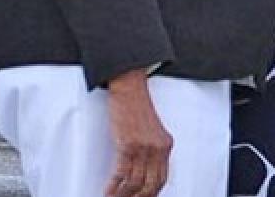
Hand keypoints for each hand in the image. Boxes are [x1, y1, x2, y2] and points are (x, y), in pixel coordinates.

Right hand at [105, 69, 171, 196]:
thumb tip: (144, 170)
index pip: (162, 178)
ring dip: (123, 195)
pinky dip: (113, 187)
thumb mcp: (152, 131)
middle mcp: (158, 148)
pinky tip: (108, 192)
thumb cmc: (137, 107)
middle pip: (151, 184)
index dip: (153, 193)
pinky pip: (121, 173)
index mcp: (166, 145)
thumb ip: (153, 149)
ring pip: (135, 183)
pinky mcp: (128, 145)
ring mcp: (143, 147)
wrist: (130, 89)